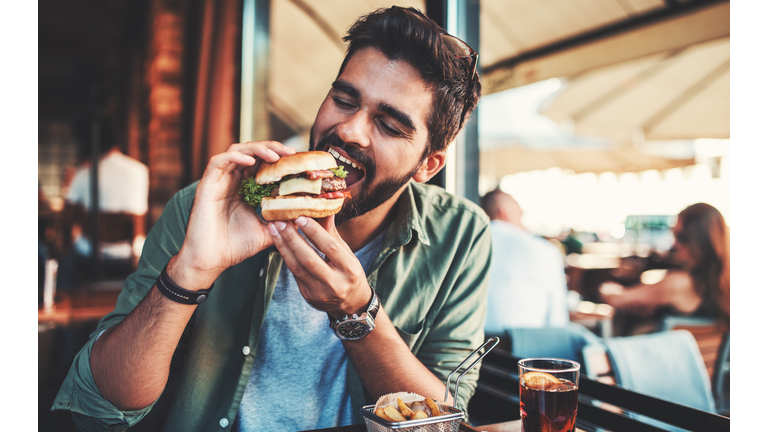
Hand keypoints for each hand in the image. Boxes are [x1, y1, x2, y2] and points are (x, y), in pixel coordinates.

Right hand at [169, 142, 295, 289]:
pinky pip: (218, 162)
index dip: (279, 158)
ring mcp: (219, 181)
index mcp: (244, 189)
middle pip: (252, 152)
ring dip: (257, 149)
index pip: (262, 164)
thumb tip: (307, 218)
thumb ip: (283, 223)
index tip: (298, 160)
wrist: (210, 261)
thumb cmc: (234, 248)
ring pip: (236, 151)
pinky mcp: (206, 185)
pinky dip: (235, 157)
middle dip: (272, 148)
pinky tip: (250, 160)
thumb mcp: (267, 232)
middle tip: (291, 153)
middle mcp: (232, 181)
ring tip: (274, 156)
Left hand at [267, 215, 370, 317]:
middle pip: (309, 259)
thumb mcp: (347, 254)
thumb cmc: (349, 273)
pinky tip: (279, 243)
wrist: (350, 304)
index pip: (330, 248)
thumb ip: (332, 234)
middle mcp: (335, 283)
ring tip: (274, 229)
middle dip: (292, 238)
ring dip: (283, 246)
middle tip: (280, 222)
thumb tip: (325, 209)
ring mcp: (320, 292)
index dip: (314, 232)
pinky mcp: (308, 295)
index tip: (300, 217)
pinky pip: (294, 273)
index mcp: (350, 269)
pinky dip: (286, 256)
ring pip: (297, 267)